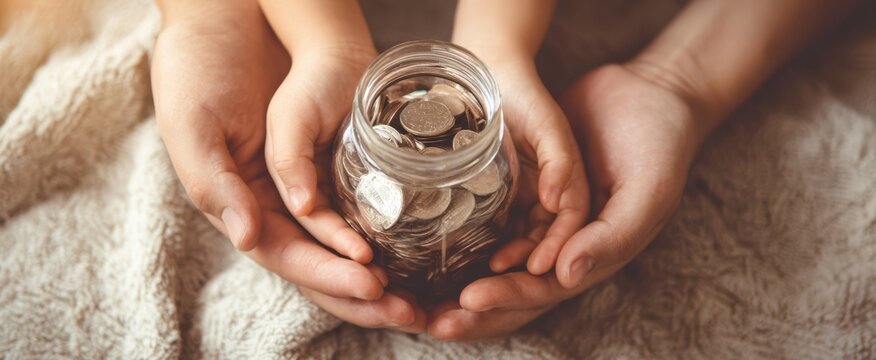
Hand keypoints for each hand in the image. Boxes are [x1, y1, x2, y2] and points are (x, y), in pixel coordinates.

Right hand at [151, 3, 413, 329]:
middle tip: (408, 310)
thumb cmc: (199, 66)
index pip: (285, 255)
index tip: (370, 285)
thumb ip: (216, 182)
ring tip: (417, 294)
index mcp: (235, 202)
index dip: (326, 275)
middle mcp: (270, 199)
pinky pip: (356, 200)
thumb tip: (247, 238)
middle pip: (319, 260)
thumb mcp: (194, 124)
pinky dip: (381, 225)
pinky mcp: (326, 157)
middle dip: (360, 291)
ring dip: (376, 269)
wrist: (230, 16)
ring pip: (342, 239)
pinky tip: (413, 244)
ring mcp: (301, 180)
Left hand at [428, 63, 704, 339]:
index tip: (467, 300)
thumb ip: (611, 237)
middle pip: (514, 288)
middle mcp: (567, 245)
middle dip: (475, 308)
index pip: (543, 290)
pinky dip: (471, 237)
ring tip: (423, 297)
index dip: (506, 300)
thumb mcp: (647, 192)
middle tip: (430, 319)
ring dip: (464, 281)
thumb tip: (564, 275)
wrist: (651, 93)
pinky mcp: (532, 191)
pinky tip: (437, 243)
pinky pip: (498, 221)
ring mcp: (548, 219)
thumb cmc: (660, 144)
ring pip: (501, 260)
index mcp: (595, 254)